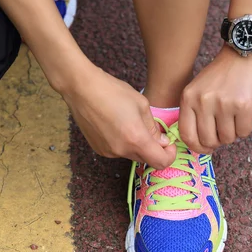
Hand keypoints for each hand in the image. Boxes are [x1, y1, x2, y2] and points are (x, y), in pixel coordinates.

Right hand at [61, 65, 176, 168]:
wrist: (81, 89)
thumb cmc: (112, 91)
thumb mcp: (141, 104)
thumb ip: (154, 127)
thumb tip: (162, 142)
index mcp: (136, 139)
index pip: (161, 162)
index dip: (169, 155)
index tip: (169, 143)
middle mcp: (122, 150)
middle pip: (146, 159)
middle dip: (153, 148)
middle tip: (152, 130)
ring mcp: (108, 152)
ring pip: (131, 155)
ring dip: (137, 145)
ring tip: (129, 123)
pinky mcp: (98, 149)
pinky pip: (118, 151)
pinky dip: (123, 143)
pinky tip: (116, 125)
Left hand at [179, 45, 251, 152]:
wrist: (242, 53)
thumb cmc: (220, 75)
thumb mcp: (197, 90)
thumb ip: (193, 113)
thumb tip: (200, 144)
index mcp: (188, 98)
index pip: (187, 135)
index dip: (197, 147)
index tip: (205, 148)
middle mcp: (203, 102)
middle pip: (208, 141)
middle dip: (217, 142)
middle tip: (223, 132)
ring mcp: (223, 103)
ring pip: (227, 138)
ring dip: (232, 134)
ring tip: (233, 119)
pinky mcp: (243, 105)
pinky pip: (244, 132)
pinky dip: (245, 129)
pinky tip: (244, 115)